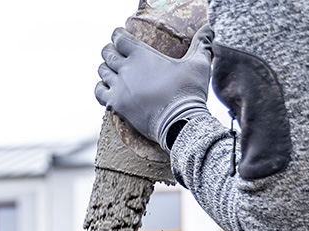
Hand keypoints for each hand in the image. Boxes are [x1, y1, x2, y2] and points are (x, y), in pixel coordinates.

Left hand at [95, 25, 212, 149]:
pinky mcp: (115, 105)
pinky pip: (99, 93)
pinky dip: (101, 88)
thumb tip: (209, 30)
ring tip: (111, 70)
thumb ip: (201, 45)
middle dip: (110, 51)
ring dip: (106, 69)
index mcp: (141, 54)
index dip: (118, 36)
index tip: (119, 37)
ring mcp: (118, 87)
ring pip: (102, 72)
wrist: (179, 123)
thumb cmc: (188, 92)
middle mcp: (126, 69)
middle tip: (115, 53)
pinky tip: (107, 88)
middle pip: (108, 54)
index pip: (119, 38)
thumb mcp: (198, 64)